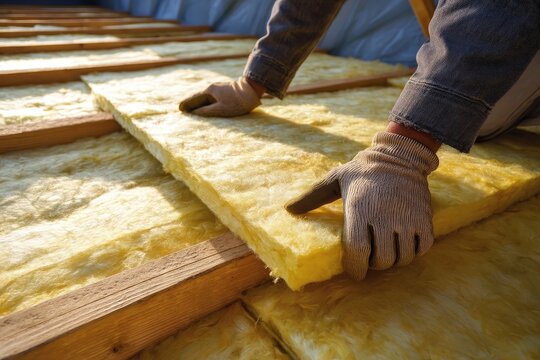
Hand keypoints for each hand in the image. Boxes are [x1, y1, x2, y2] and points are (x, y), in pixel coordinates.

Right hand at [179, 77, 261, 116]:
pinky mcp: (225, 91)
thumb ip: (207, 111)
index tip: (180, 109)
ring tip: (192, 109)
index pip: (194, 99)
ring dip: (198, 103)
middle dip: (191, 103)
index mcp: (210, 91)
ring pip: (206, 97)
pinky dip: (206, 102)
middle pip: (199, 97)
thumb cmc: (236, 102)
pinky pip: (212, 98)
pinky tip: (206, 106)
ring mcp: (219, 88)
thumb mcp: (221, 109)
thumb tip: (195, 113)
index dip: (187, 104)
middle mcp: (213, 88)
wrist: (252, 91)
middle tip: (182, 109)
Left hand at [286, 132, 438, 279]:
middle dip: (373, 265)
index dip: (355, 268)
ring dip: (393, 261)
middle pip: (382, 260)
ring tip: (386, 251)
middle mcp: (385, 216)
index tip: (354, 271)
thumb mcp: (334, 179)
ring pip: (402, 258)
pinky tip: (403, 244)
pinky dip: (412, 252)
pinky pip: (421, 248)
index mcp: (360, 209)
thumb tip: (288, 209)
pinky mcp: (424, 218)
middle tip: (369, 258)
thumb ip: (312, 196)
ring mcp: (407, 218)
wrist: (399, 156)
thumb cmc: (362, 172)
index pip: (358, 251)